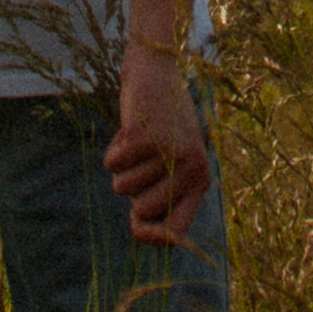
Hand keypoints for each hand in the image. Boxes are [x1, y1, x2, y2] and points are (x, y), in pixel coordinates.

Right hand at [106, 42, 211, 244]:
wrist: (157, 72)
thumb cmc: (163, 125)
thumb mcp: (171, 162)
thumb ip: (161, 195)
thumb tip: (141, 233)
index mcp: (200, 180)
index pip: (176, 231)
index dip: (153, 239)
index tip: (137, 230)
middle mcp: (190, 169)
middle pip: (141, 211)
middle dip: (133, 190)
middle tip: (144, 160)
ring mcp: (167, 153)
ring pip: (122, 188)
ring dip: (122, 167)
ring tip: (139, 141)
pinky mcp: (144, 137)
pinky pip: (112, 165)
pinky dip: (113, 150)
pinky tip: (130, 128)